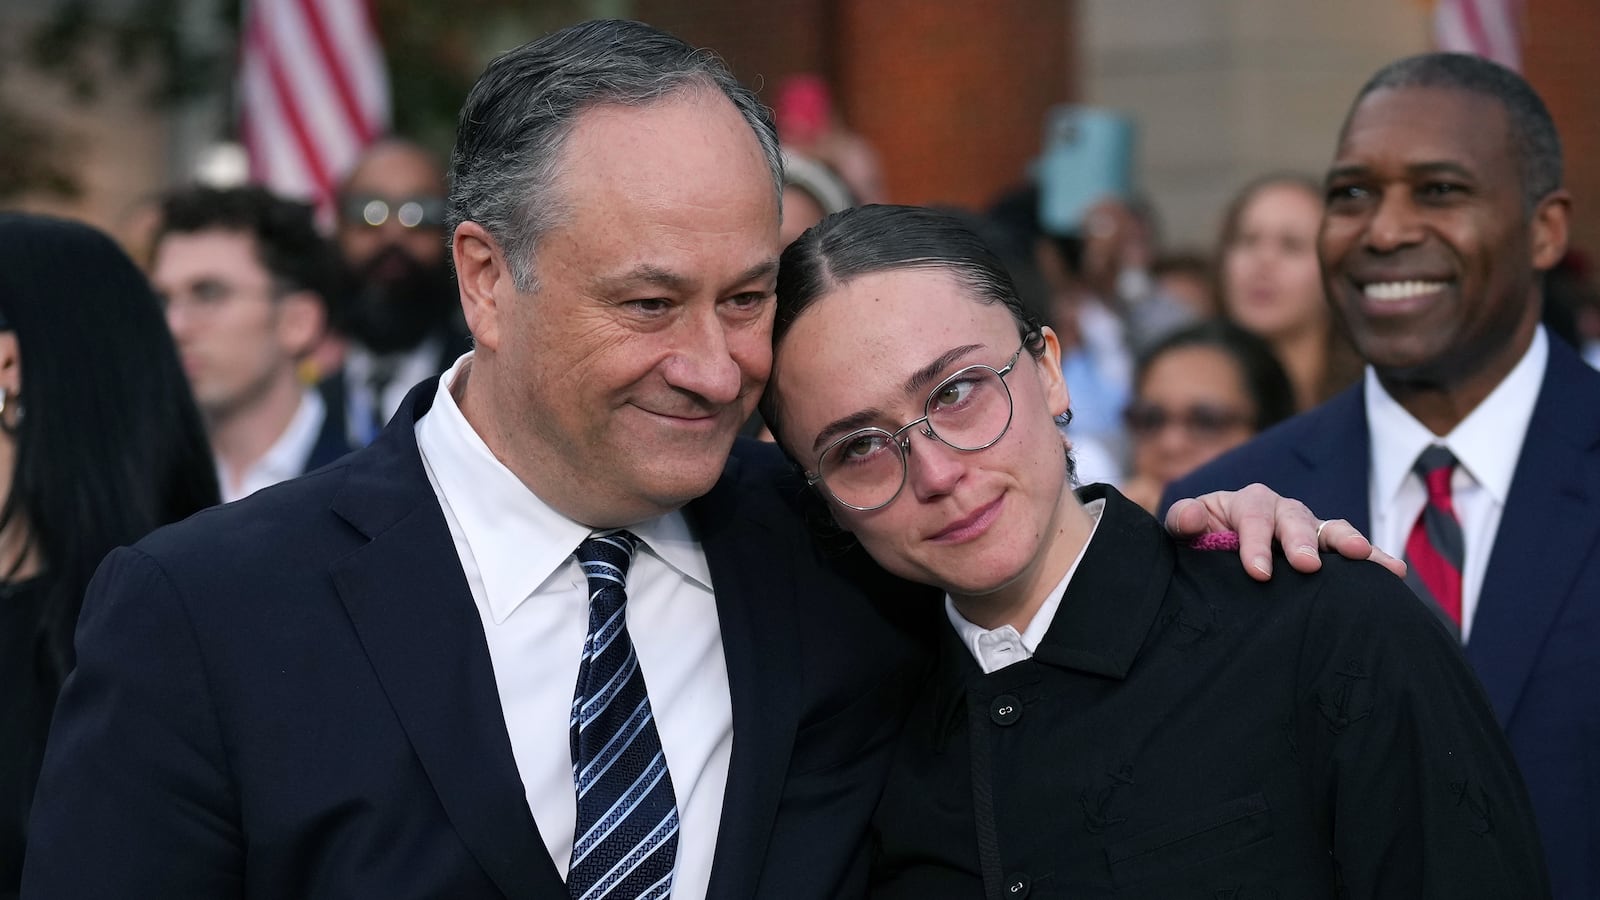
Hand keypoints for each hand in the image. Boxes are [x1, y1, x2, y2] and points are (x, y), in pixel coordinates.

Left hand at [1164, 483, 1406, 581]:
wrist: (1217, 553)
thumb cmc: (1201, 540)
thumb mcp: (1186, 529)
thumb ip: (1184, 521)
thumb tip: (1192, 517)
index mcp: (1247, 502)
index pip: (1252, 517)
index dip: (1254, 543)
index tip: (1258, 572)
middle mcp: (1282, 510)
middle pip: (1296, 520)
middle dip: (1302, 541)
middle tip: (1307, 565)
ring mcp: (1308, 529)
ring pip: (1330, 530)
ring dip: (1348, 542)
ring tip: (1364, 557)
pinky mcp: (1326, 551)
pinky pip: (1350, 553)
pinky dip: (1373, 559)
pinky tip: (1395, 572)